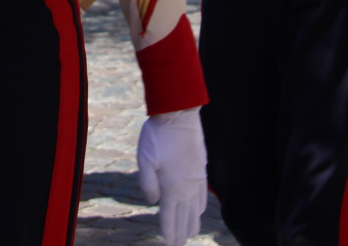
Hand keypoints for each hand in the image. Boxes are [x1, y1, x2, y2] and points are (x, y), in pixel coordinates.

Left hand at [136, 108, 207, 245]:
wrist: (179, 115)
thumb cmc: (158, 136)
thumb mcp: (145, 159)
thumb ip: (147, 183)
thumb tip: (153, 201)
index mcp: (172, 188)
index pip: (170, 217)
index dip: (169, 232)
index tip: (170, 244)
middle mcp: (187, 187)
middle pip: (185, 217)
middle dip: (181, 232)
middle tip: (179, 244)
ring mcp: (196, 179)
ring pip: (196, 209)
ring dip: (192, 222)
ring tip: (190, 233)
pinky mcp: (201, 170)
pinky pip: (203, 195)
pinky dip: (201, 207)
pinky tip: (200, 210)